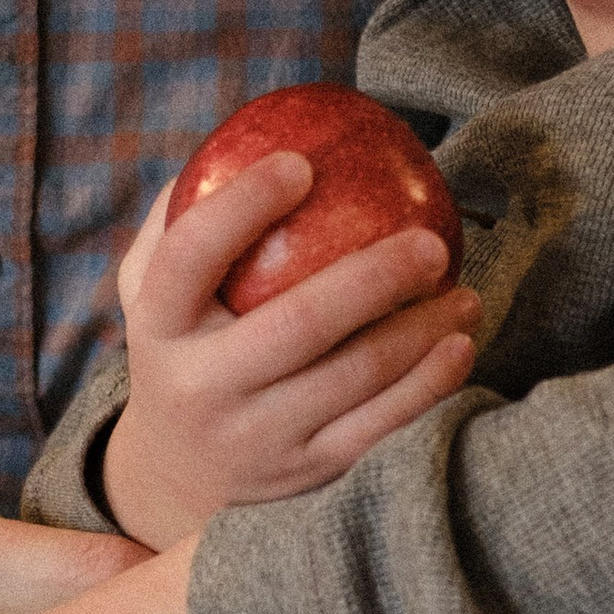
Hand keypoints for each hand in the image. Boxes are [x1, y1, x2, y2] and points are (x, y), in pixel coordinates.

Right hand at [99, 162, 480, 547]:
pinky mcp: (304, 474)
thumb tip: (236, 139)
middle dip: (373, 278)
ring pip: (352, 377)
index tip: (301, 162)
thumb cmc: (183, 347)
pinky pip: (378, 426)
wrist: (177, 473)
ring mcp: (255, 438)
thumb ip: (177, 220)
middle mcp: (201, 388)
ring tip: (462, 292)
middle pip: (296, 324)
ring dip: (420, 330)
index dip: (242, 205)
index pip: (191, 257)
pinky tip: (459, 345)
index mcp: (159, 329)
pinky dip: (427, 385)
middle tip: (430, 242)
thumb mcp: (150, 292)